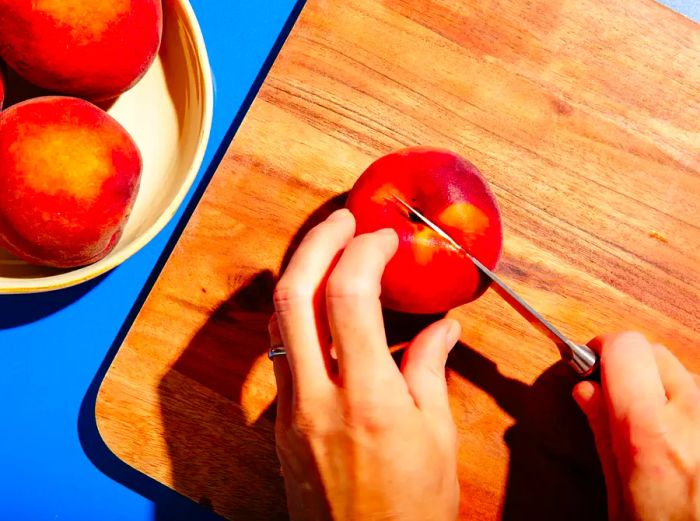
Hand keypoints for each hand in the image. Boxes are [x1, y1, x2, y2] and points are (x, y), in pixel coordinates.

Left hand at [269, 209, 460, 520]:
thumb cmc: (412, 511)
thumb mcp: (437, 439)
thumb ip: (431, 371)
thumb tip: (441, 328)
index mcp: (369, 400)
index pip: (349, 298)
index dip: (364, 251)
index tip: (384, 237)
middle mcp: (319, 398)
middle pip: (295, 295)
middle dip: (316, 242)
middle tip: (342, 219)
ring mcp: (291, 410)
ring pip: (278, 321)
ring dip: (300, 273)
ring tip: (328, 250)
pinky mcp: (281, 423)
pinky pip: (280, 352)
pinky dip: (296, 315)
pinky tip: (319, 306)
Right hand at [573, 332, 699, 520]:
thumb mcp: (620, 497)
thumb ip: (604, 432)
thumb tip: (586, 390)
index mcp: (652, 435)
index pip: (627, 347)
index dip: (603, 350)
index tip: (591, 365)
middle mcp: (696, 420)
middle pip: (656, 352)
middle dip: (630, 365)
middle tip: (617, 398)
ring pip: (686, 373)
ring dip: (664, 388)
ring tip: (657, 432)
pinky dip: (690, 409)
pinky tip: (685, 444)